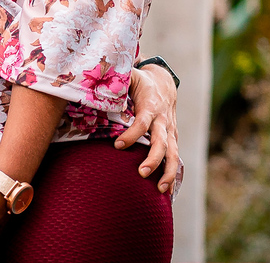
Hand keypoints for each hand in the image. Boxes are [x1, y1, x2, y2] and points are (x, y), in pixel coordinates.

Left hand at [116, 64, 179, 194]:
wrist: (164, 83)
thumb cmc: (140, 82)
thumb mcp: (129, 77)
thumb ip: (115, 81)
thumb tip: (94, 82)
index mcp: (150, 107)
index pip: (141, 123)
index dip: (131, 135)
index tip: (117, 145)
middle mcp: (162, 121)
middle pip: (161, 142)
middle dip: (154, 159)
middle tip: (142, 173)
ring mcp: (170, 131)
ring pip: (173, 154)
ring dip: (168, 173)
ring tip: (160, 190)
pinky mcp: (172, 139)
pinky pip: (175, 158)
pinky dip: (173, 175)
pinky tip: (168, 192)